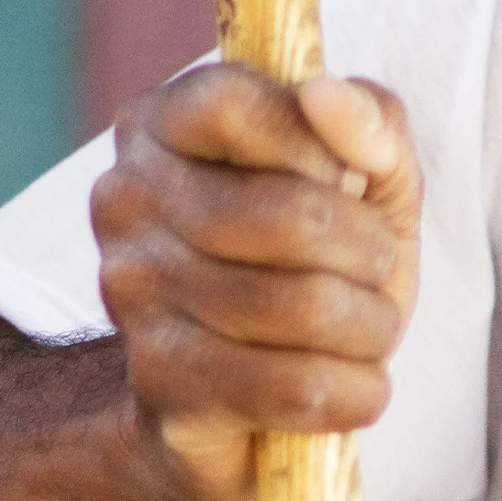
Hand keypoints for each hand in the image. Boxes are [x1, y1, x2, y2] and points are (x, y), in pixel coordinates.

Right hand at [90, 65, 421, 500]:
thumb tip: (329, 97)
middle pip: (294, 217)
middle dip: (372, 258)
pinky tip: (354, 388)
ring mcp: (136, 298)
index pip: (235, 104)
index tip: (346, 186)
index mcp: (162, 129)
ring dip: (372, 331)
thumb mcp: (361, 189)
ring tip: (363, 335)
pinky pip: (297, 388)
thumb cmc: (308, 274)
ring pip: (305, 308)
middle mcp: (128, 203)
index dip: (321, 150)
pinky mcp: (166, 389)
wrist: (233, 403)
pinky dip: (357, 394)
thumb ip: (371, 125)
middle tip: (372, 279)